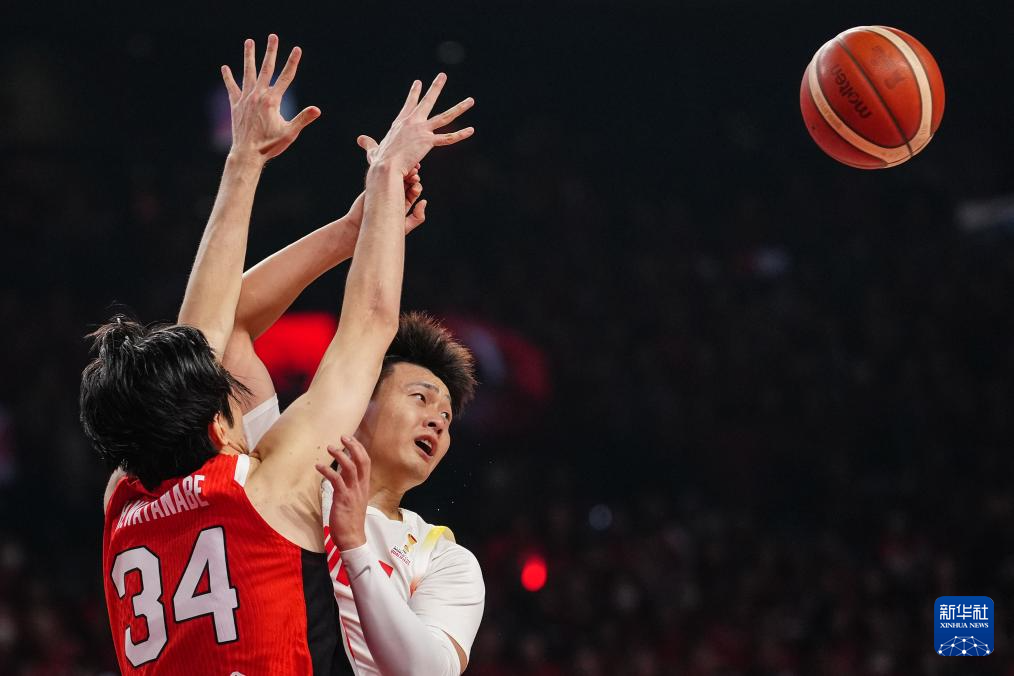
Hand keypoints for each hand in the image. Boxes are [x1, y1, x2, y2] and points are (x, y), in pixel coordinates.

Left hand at [221, 34, 320, 162]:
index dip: (293, 62)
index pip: (286, 77)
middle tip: (273, 36)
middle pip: (266, 69)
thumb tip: (317, 109)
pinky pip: (232, 88)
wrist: (247, 154)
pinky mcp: (236, 105)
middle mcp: (258, 95)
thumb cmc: (270, 145)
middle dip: (271, 51)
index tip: (297, 49)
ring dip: (249, 56)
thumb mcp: (290, 133)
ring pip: (248, 73)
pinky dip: (228, 77)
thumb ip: (303, 119)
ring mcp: (246, 99)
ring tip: (249, 41)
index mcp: (272, 100)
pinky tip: (225, 67)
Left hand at [316, 435, 370, 550]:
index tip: (351, 440)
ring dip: (340, 455)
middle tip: (343, 437)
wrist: (352, 538)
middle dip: (353, 446)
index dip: (359, 449)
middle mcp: (361, 487)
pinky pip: (336, 480)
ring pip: (350, 467)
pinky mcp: (343, 498)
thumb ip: (351, 489)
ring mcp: (353, 492)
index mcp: (364, 486)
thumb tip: (342, 480)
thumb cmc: (351, 521)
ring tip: (330, 447)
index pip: (366, 462)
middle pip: (362, 461)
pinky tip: (318, 467)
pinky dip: (327, 471)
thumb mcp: (354, 501)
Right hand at [346, 163, 426, 233]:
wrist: (361, 228)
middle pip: (407, 182)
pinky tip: (398, 170)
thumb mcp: (404, 227)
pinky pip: (385, 175)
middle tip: (415, 178)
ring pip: (398, 177)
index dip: (417, 187)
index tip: (417, 188)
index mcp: (403, 204)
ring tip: (410, 172)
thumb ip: (417, 217)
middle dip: (413, 178)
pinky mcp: (375, 184)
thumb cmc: (383, 230)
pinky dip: (392, 170)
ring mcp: (385, 189)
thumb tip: (424, 201)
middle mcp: (394, 196)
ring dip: (406, 172)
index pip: (413, 192)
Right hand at [362, 73, 473, 175]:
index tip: (419, 82)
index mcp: (400, 123)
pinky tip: (471, 130)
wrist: (385, 167)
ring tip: (471, 100)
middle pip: (427, 101)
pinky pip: (448, 138)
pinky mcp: (428, 142)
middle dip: (436, 87)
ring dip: (459, 108)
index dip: (414, 93)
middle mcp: (412, 122)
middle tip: (442, 76)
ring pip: (445, 117)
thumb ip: (369, 143)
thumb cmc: (379, 162)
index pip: (409, 104)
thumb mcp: (373, 150)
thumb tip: (360, 139)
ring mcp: (421, 130)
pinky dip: (460, 134)